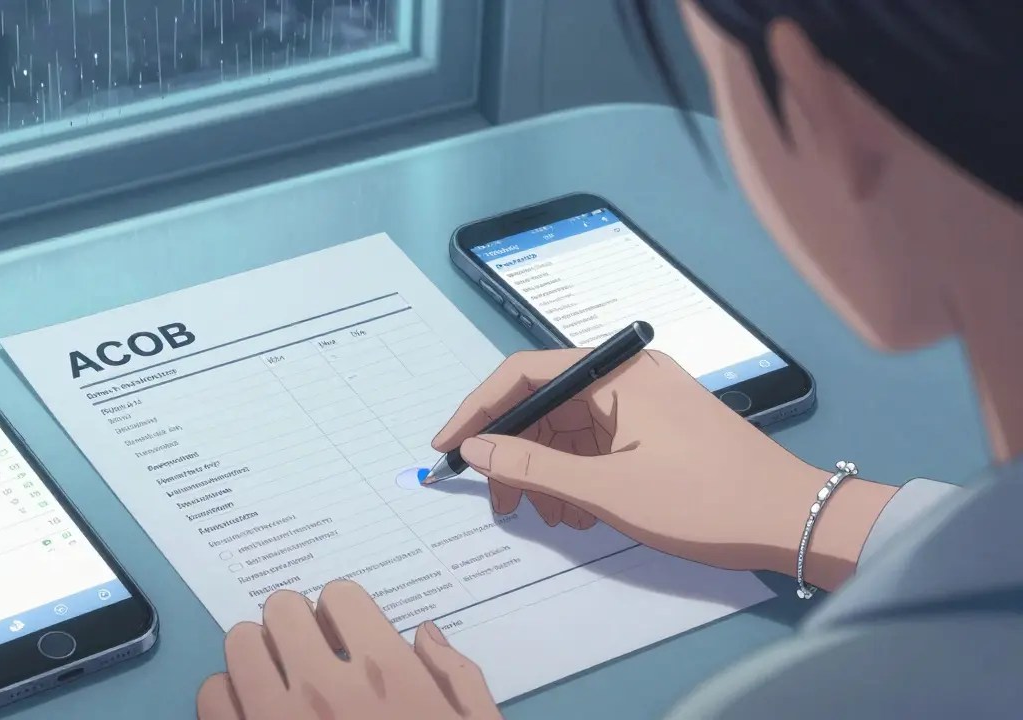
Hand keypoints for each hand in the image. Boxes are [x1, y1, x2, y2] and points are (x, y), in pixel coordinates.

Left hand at [197, 581, 501, 719]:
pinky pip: (211, 698)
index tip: (350, 637)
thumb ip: (457, 680)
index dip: (346, 614)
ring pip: (238, 646)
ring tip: (277, 683)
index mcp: (389, 678)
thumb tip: (424, 636)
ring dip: (258, 657)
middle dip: (296, 626)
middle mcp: (324, 689)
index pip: (341, 596)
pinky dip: (228, 699)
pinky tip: (254, 717)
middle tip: (311, 654)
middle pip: (281, 610)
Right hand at [432, 349, 896, 586]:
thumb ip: (533, 465)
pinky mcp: (659, 426)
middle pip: (544, 403)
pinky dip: (578, 475)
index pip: (522, 373)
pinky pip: (598, 442)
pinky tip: (579, 513)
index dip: (476, 410)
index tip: (444, 447)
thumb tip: (472, 447)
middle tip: (500, 503)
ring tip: (550, 518)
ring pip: (569, 428)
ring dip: (547, 472)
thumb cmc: (703, 500)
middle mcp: (627, 375)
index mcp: (615, 372)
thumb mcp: (608, 489)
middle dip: (515, 453)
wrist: (795, 520)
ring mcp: (645, 400)